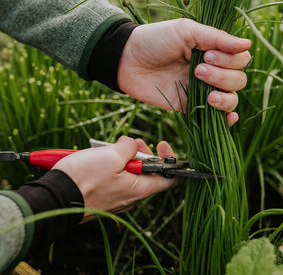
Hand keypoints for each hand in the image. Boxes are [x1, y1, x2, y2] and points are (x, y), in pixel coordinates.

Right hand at [53, 136, 176, 220]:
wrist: (55, 197)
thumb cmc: (84, 178)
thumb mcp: (112, 155)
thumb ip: (129, 147)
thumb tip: (131, 145)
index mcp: (138, 190)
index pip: (167, 179)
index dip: (168, 160)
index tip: (162, 145)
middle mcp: (129, 197)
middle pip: (146, 173)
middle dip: (142, 154)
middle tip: (132, 142)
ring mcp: (116, 198)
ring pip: (129, 175)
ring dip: (126, 159)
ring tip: (114, 148)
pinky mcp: (103, 197)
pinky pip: (116, 180)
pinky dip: (114, 167)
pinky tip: (103, 158)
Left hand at [118, 18, 250, 125]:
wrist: (128, 60)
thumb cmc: (155, 40)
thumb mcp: (186, 31)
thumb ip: (216, 38)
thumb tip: (248, 44)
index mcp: (212, 51)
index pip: (239, 60)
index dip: (230, 60)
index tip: (207, 55)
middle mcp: (210, 71)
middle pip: (238, 80)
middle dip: (222, 77)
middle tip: (197, 70)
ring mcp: (200, 90)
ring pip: (230, 98)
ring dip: (224, 97)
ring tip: (204, 90)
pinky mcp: (189, 106)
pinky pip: (213, 116)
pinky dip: (225, 118)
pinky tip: (227, 117)